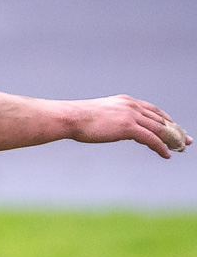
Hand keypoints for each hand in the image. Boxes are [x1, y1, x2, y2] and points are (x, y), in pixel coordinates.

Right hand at [69, 96, 190, 159]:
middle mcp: (131, 105)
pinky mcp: (128, 127)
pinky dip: (161, 147)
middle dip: (175, 130)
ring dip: (172, 140)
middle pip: (160, 119)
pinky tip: (166, 155)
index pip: (153, 110)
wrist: (71, 117)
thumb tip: (115, 127)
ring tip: (180, 149)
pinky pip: (151, 139)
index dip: (166, 120)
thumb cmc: (80, 118)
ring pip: (159, 129)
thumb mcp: (101, 115)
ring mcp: (131, 115)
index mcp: (125, 101)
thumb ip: (113, 118)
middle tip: (185, 140)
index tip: (174, 128)